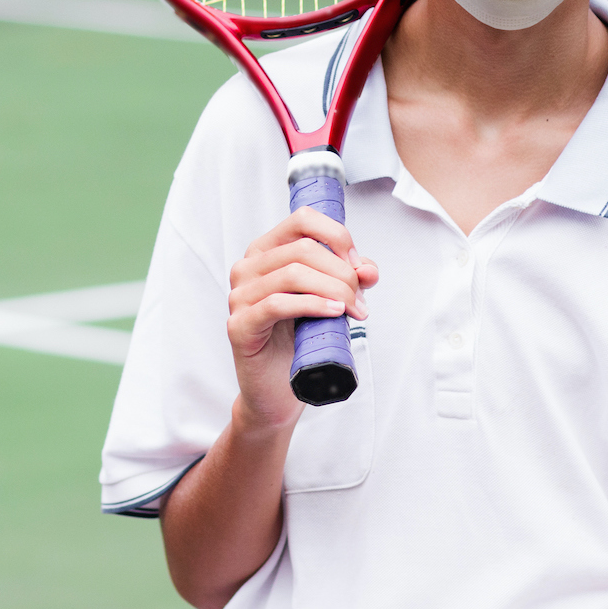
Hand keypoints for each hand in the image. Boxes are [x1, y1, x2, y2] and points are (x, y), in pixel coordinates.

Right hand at [226, 209, 377, 424]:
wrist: (277, 389)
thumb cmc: (298, 341)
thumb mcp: (329, 301)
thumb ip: (348, 280)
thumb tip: (367, 269)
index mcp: (266, 251)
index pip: (302, 219)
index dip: (336, 236)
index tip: (357, 265)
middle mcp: (247, 267)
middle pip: (303, 249)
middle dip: (342, 272)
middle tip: (360, 300)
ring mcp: (239, 296)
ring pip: (293, 274)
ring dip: (333, 290)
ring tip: (352, 310)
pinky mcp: (239, 325)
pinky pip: (278, 304)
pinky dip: (312, 305)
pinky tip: (333, 313)